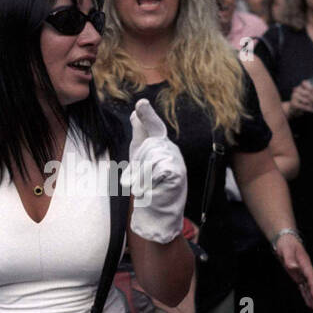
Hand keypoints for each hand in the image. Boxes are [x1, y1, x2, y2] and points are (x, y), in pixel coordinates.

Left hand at [125, 98, 187, 243]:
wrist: (157, 209)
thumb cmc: (148, 182)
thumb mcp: (140, 156)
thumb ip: (140, 135)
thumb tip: (135, 113)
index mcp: (162, 144)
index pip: (153, 127)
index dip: (147, 115)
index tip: (141, 103)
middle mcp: (171, 150)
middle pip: (146, 147)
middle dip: (138, 166)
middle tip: (142, 180)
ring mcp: (177, 162)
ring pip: (149, 160)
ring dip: (142, 177)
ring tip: (148, 185)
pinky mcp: (178, 175)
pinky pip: (156, 172)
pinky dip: (149, 183)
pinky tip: (154, 188)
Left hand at [274, 232, 312, 309]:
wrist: (286, 240)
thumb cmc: (286, 244)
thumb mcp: (286, 250)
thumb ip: (289, 259)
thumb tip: (293, 267)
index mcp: (305, 264)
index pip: (310, 277)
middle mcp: (305, 270)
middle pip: (311, 285)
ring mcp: (302, 273)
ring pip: (308, 288)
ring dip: (312, 298)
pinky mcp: (298, 276)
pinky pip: (303, 287)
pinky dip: (306, 294)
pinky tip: (310, 302)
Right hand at [289, 80, 312, 114]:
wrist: (293, 110)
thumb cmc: (302, 101)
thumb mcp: (308, 95)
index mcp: (300, 86)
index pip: (305, 82)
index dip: (311, 87)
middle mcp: (296, 90)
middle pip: (308, 93)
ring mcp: (294, 97)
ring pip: (306, 100)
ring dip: (312, 104)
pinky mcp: (294, 104)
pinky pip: (304, 106)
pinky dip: (309, 109)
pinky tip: (312, 110)